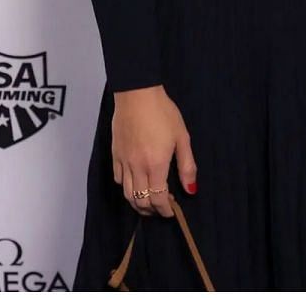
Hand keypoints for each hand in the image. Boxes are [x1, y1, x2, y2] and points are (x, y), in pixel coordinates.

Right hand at [111, 85, 195, 218]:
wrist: (137, 94)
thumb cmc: (163, 113)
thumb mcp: (182, 138)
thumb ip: (187, 166)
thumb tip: (190, 190)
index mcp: (156, 164)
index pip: (158, 199)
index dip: (166, 210)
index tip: (173, 210)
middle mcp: (137, 166)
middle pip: (140, 201)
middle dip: (152, 210)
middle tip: (162, 207)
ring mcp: (123, 160)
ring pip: (126, 193)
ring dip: (138, 202)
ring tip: (148, 201)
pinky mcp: (114, 153)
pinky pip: (117, 178)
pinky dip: (126, 187)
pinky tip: (135, 182)